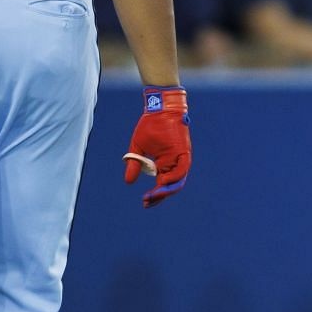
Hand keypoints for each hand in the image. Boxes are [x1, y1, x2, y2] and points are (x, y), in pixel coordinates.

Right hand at [124, 85, 190, 207]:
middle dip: (160, 196)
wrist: (158, 108)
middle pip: (171, 185)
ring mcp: (180, 157)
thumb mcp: (138, 148)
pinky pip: (182, 168)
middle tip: (148, 203)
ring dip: (167, 189)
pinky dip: (175, 176)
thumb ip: (135, 164)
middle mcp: (174, 162)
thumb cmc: (150, 125)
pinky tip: (163, 182)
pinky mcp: (183, 151)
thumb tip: (128, 182)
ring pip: (178, 179)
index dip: (155, 194)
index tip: (144, 201)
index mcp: (166, 163)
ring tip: (154, 196)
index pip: (163, 184)